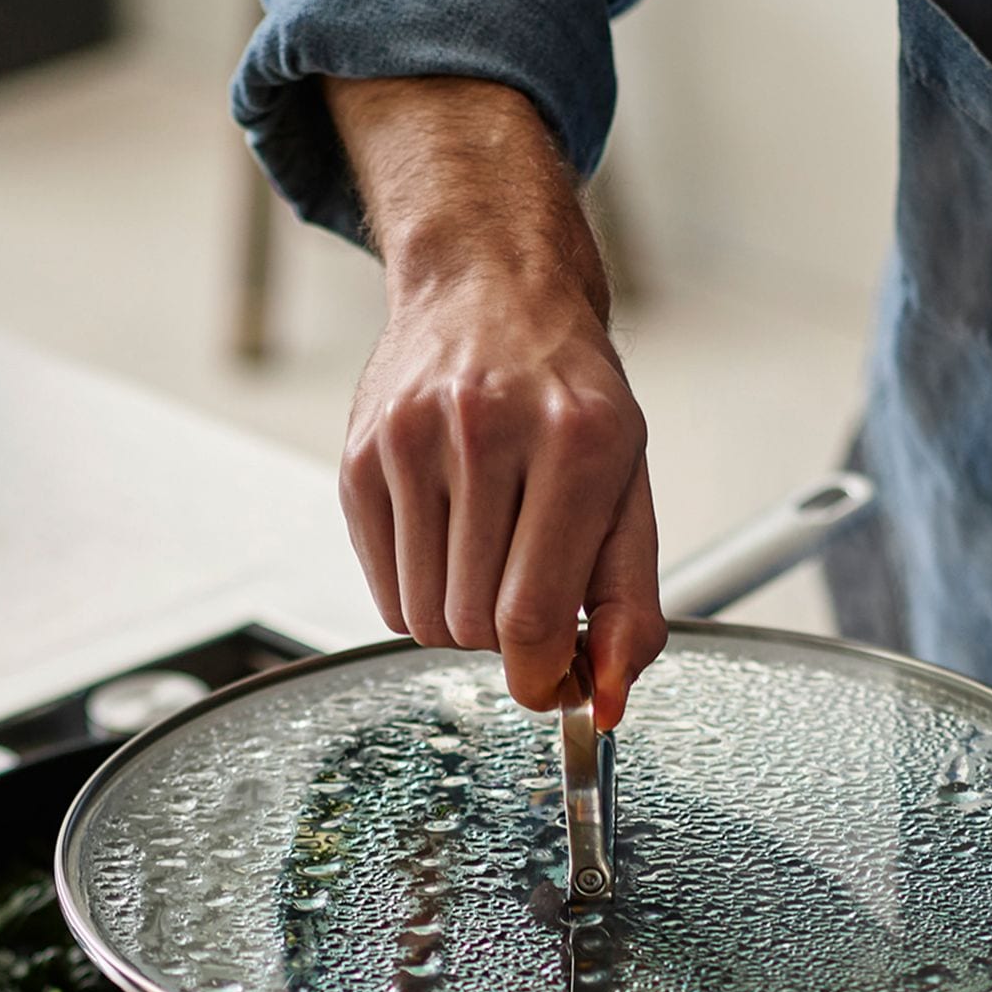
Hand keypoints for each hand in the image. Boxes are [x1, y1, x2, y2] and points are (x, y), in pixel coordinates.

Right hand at [326, 77, 665, 729]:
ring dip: (461, 621)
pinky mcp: (360, 456)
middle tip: (529, 602)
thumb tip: (609, 703)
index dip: (543, 678)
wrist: (491, 288)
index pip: (533, 619)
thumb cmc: (570, 402)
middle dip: (508, 642)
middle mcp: (489, 430)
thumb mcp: (629, 494)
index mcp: (579, 442)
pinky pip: (385, 593)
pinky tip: (449, 545)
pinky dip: (419, 596)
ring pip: (424, 619)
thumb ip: (631, 607)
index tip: (556, 682)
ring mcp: (413, 438)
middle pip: (475, 626)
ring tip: (490, 564)